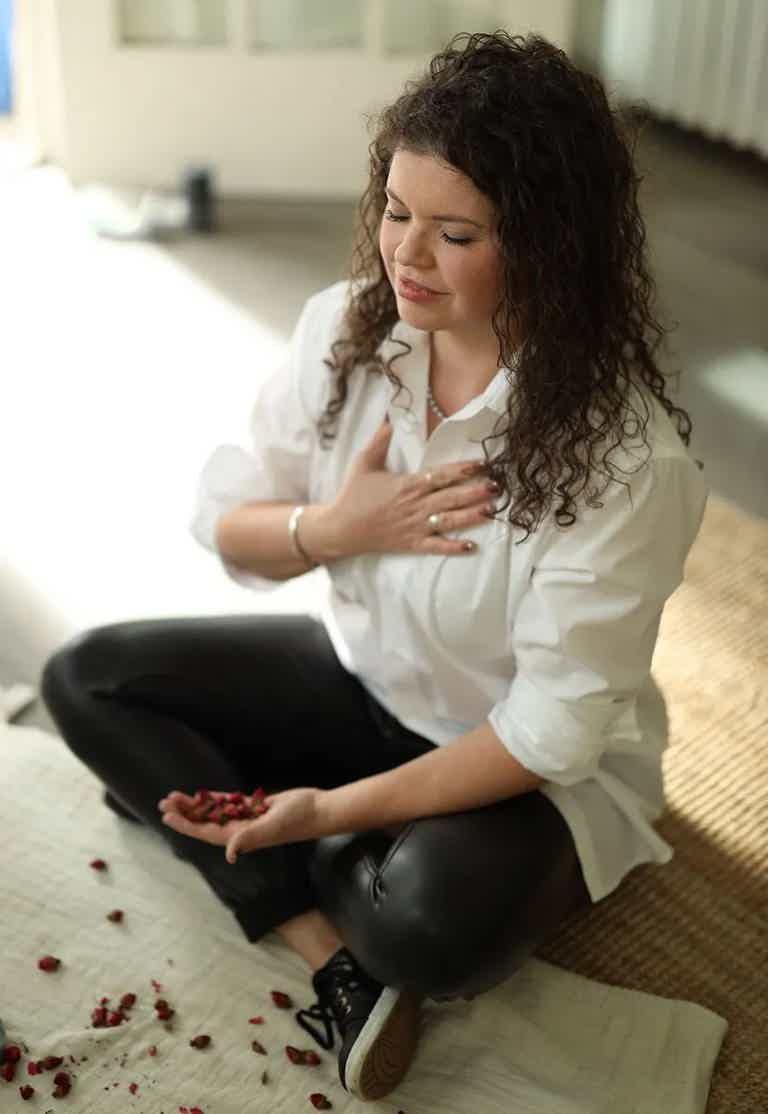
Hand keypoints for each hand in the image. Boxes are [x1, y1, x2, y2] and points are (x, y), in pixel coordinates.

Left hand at [157, 787, 323, 863]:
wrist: (317, 810)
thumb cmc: (296, 820)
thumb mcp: (271, 828)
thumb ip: (249, 838)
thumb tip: (230, 854)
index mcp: (240, 837)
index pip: (205, 832)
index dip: (185, 824)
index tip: (167, 815)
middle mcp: (240, 830)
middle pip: (204, 821)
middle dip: (184, 813)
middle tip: (164, 801)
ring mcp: (246, 818)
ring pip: (214, 811)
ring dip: (196, 805)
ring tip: (176, 795)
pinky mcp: (255, 807)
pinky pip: (230, 803)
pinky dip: (215, 798)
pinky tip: (202, 794)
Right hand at [323, 416, 497, 557]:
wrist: (340, 529)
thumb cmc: (353, 494)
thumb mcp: (364, 462)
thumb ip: (379, 440)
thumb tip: (390, 418)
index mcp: (407, 485)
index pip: (441, 475)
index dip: (463, 469)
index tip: (483, 463)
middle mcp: (415, 506)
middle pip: (451, 497)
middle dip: (475, 491)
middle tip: (498, 485)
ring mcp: (414, 527)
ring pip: (448, 521)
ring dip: (471, 516)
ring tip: (492, 510)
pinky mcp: (411, 544)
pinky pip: (436, 547)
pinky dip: (453, 547)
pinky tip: (472, 546)